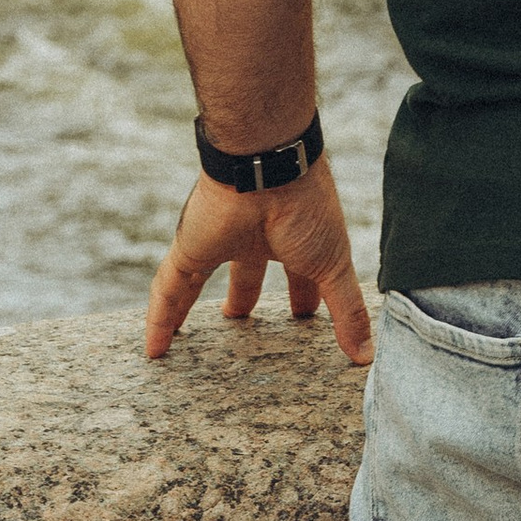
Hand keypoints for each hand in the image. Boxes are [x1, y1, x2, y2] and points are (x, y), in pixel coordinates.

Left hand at [144, 156, 373, 366]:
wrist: (266, 167)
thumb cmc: (307, 209)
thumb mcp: (332, 267)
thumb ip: (347, 311)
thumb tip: (366, 354)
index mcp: (293, 240)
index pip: (298, 276)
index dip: (302, 299)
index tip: (304, 319)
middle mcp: (253, 239)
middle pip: (246, 274)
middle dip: (244, 298)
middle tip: (240, 321)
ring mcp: (218, 242)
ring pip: (197, 280)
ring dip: (189, 308)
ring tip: (178, 336)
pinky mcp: (189, 248)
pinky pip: (167, 289)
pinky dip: (159, 319)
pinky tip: (153, 349)